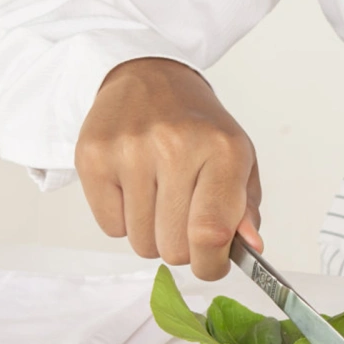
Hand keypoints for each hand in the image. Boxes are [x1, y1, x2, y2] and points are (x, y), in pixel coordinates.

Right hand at [75, 58, 262, 278]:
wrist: (151, 79)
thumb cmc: (200, 127)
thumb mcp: (239, 159)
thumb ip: (245, 208)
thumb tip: (250, 247)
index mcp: (223, 150)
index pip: (212, 232)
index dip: (212, 263)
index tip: (212, 263)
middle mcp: (176, 147)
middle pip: (175, 247)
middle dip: (184, 248)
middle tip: (185, 219)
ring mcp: (130, 151)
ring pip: (142, 243)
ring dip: (153, 235)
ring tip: (160, 198)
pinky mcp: (93, 157)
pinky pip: (110, 228)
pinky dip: (124, 221)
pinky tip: (135, 189)